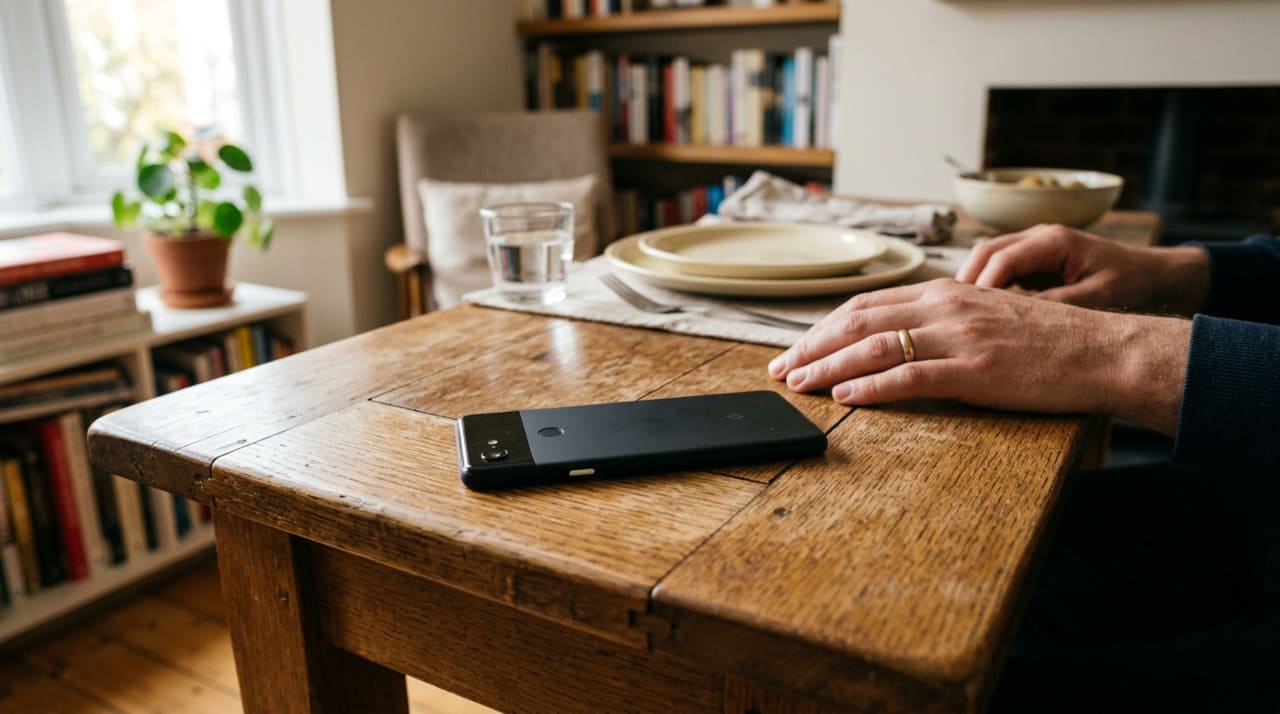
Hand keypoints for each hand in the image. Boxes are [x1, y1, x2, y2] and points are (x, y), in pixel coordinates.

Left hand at [768, 279, 1191, 433]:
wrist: (1104, 349)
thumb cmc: (1048, 341)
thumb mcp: (988, 316)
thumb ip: (944, 321)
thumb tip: (899, 340)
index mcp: (945, 292)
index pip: (866, 304)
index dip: (823, 327)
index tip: (796, 347)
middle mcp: (946, 306)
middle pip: (858, 320)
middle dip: (811, 346)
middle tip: (779, 368)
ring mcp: (959, 337)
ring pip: (874, 347)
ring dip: (827, 368)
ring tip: (797, 384)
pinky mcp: (975, 371)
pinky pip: (909, 377)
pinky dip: (870, 388)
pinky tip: (843, 400)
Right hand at [956, 224, 1209, 315]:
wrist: (1158, 276)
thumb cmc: (1133, 284)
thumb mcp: (1098, 298)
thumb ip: (1057, 305)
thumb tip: (1016, 319)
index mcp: (1054, 241)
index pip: (1001, 258)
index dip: (979, 286)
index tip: (965, 315)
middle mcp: (1039, 237)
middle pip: (985, 252)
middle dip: (964, 282)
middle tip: (948, 315)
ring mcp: (1035, 247)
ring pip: (987, 259)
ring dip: (970, 284)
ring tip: (957, 315)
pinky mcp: (1035, 262)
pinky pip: (999, 270)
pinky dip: (985, 288)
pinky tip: (979, 313)